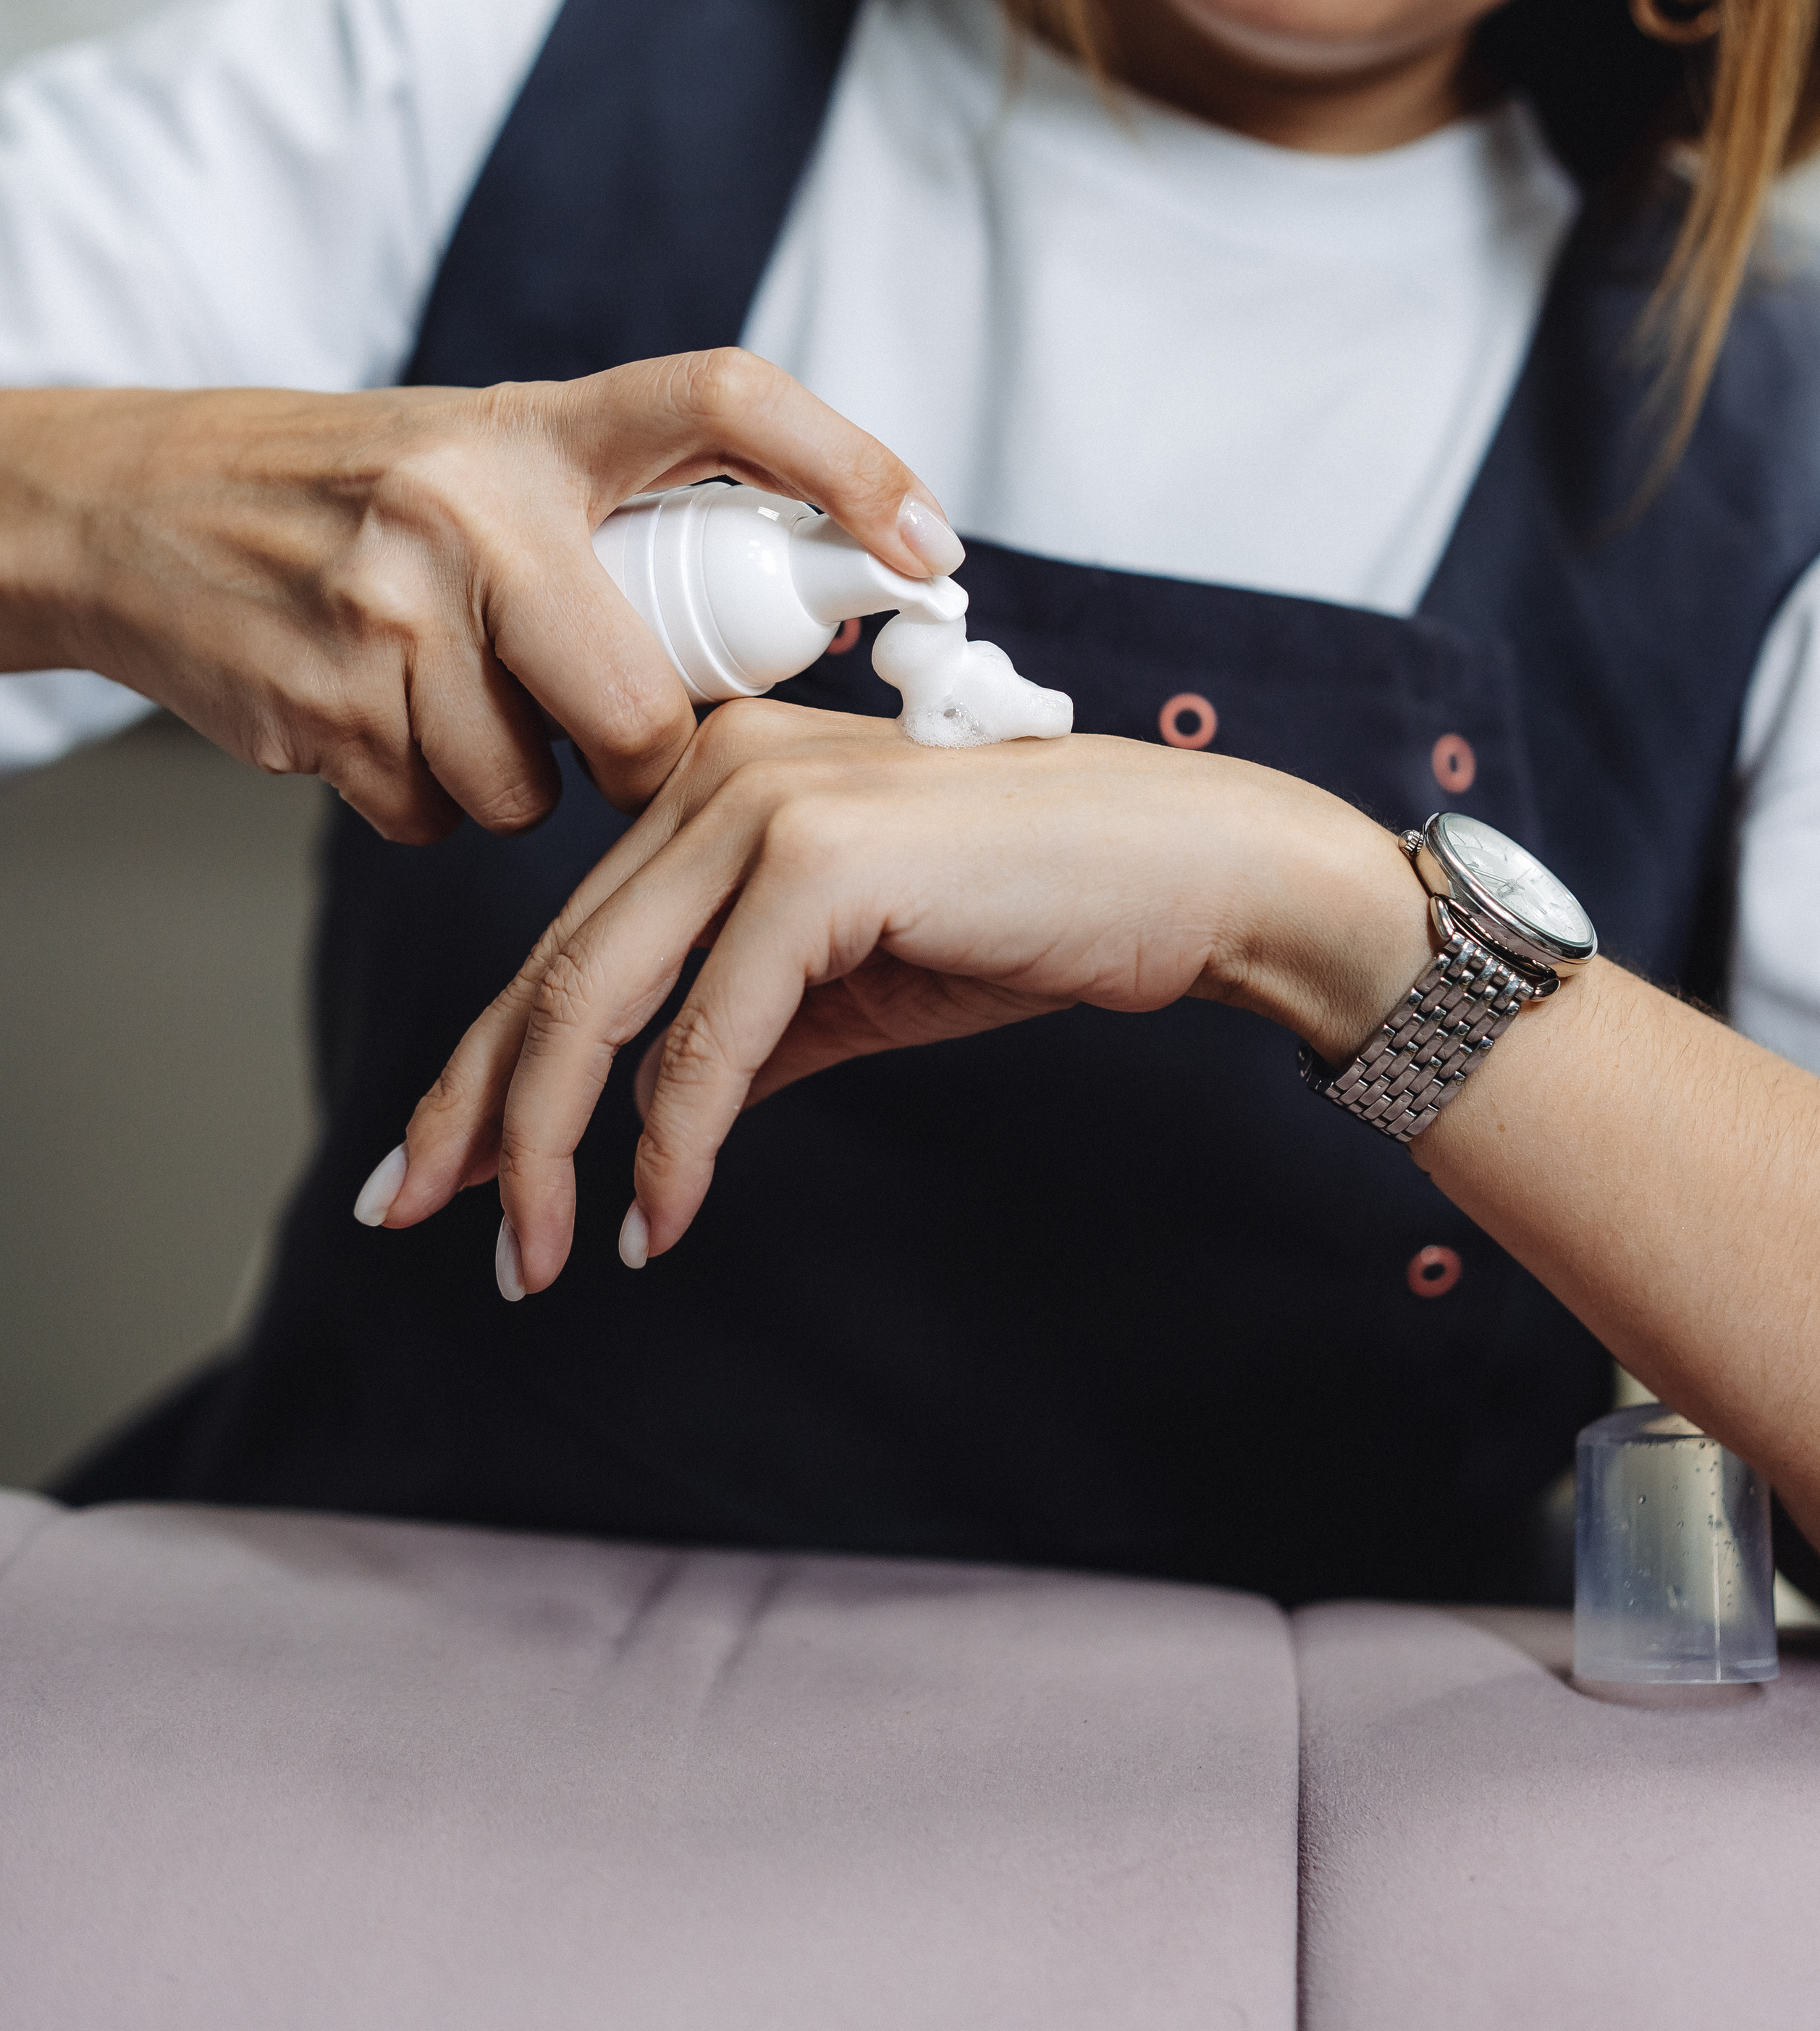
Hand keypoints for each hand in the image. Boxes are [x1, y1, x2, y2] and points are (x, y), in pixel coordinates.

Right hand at [0, 350, 961, 837]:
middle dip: (647, 758)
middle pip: (642, 709)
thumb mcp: (487, 457)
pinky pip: (445, 817)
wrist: (135, 509)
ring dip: (517, 775)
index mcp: (529, 426)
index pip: (722, 399)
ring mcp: (388, 615)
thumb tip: (805, 611)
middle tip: (619, 735)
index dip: (849, 465)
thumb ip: (621, 516)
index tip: (928, 549)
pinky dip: (434, 796)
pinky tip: (382, 718)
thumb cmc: (349, 491)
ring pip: (536, 787)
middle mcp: (467, 507)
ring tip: (449, 687)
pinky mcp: (326, 712)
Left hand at [379, 698, 1426, 1291]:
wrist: (1188, 872)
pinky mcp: (821, 856)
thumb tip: (639, 1134)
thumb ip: (738, 1038)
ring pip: (603, 998)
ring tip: (536, 1260)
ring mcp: (762, 801)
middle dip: (482, 1114)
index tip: (432, 1172)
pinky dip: (674, 1143)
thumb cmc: (1031, 915)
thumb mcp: (847, 988)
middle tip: (421, 1222)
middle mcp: (715, 769)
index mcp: (711, 778)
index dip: (485, 1063)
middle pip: (557, 968)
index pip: (567, 938)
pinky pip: (711, 1032)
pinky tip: (657, 1222)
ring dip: (553, 1147)